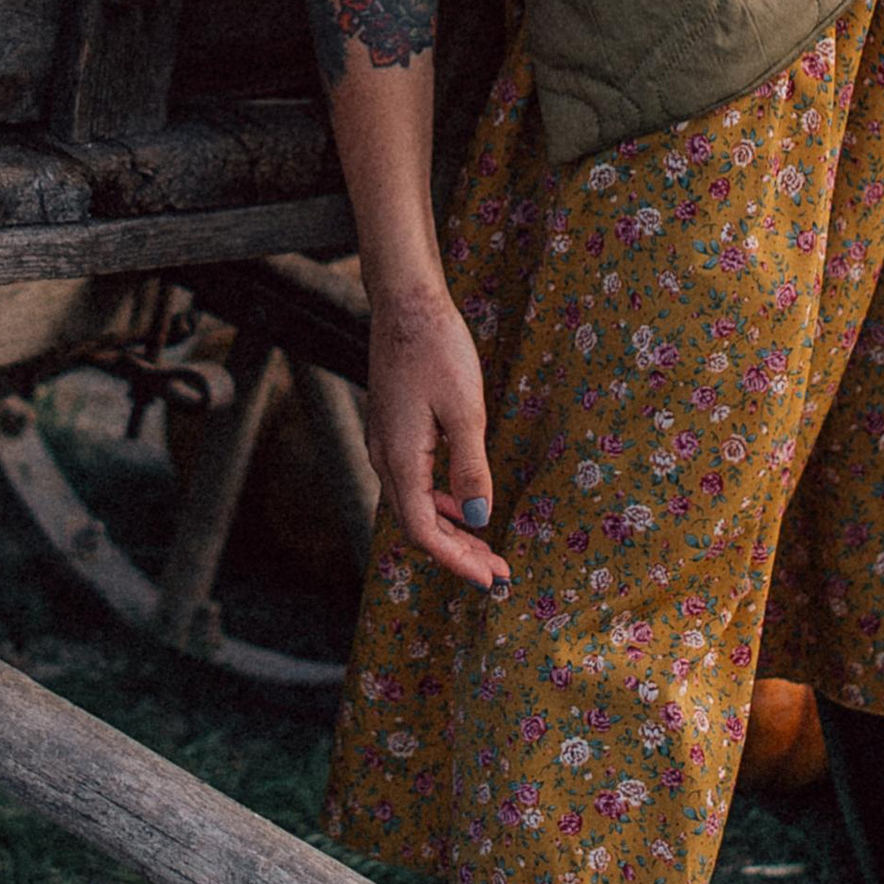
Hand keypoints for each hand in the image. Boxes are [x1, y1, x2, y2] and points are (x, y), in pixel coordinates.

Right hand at [364, 281, 506, 590]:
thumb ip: (472, 469)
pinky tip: (466, 502)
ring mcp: (385, 444)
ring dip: (452, 529)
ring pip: (415, 505)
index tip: (491, 579)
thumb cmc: (438, 350)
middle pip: (418, 525)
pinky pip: (414, 483)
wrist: (406, 304)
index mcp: (401, 459)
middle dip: (459, 552)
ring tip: (487, 546)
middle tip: (498, 570)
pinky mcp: (392, 431)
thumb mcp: (466, 411)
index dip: (457, 561)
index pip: (425, 532)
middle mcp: (385, 458)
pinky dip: (441, 503)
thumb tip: (482, 519)